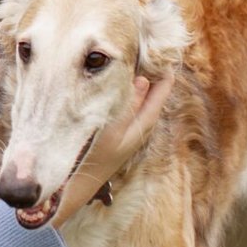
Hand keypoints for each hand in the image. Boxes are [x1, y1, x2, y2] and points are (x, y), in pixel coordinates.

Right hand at [56, 69, 176, 221]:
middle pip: (152, 103)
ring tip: (142, 74)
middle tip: (157, 63)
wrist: (78, 183)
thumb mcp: (113, 127)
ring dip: (144, 92)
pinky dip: (131, 101)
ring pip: (142, 109)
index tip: (168, 63)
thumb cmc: (95, 155)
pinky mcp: (117, 139)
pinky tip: (122, 95)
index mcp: (142, 127)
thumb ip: (129, 104)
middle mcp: (138, 132)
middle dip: (156, 84)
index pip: (159, 99)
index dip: (164, 81)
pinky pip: (130, 114)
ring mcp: (127, 137)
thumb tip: (143, 81)